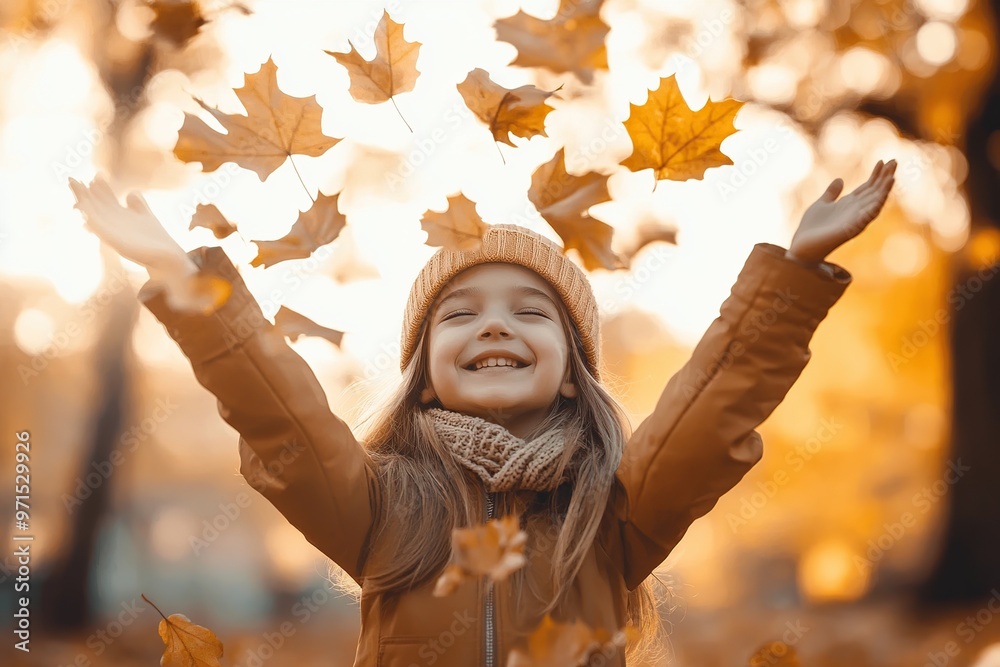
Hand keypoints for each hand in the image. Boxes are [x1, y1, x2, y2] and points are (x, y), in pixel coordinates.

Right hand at [69, 175, 196, 278]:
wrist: (165, 256)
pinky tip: (83, 208)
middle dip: (84, 192)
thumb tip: (130, 192)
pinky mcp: (113, 240)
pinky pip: (98, 227)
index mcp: (119, 215)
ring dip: (82, 201)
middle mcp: (113, 222)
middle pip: (96, 204)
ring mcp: (112, 231)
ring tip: (74, 188)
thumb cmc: (153, 238)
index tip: (95, 174)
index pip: (105, 198)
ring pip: (93, 213)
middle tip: (71, 178)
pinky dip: (90, 217)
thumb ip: (137, 204)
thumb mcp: (144, 215)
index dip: (100, 186)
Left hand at [787, 159, 896, 263]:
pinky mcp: (851, 228)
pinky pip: (867, 216)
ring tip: (893, 175)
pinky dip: (876, 204)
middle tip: (895, 160)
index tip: (883, 161)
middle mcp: (855, 211)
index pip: (867, 187)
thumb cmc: (811, 229)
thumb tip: (840, 180)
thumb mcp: (821, 204)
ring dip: (884, 189)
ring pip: (875, 202)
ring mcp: (855, 220)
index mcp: (849, 204)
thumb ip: (832, 193)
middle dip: (884, 177)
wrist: (801, 247)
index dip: (876, 175)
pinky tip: (883, 194)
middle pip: (874, 191)